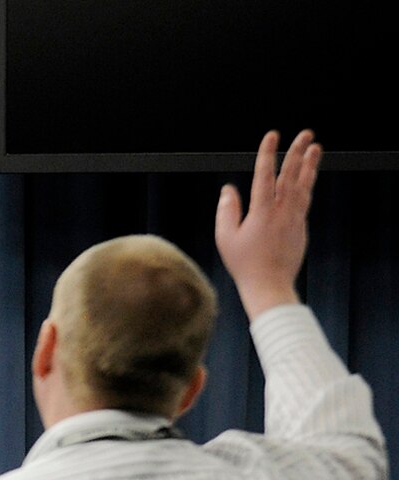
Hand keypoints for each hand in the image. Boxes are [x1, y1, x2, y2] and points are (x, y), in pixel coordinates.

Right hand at [215, 130, 319, 318]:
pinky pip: (304, 199)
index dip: (269, 154)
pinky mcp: (301, 227)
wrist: (269, 285)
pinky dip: (306, 184)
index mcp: (262, 212)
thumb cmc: (244, 263)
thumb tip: (228, 189)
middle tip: (306, 133)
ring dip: (310, 165)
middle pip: (291, 176)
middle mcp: (282, 212)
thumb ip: (227, 210)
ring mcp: (294, 219)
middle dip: (298, 152)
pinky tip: (307, 176)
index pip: (265, 176)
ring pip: (304, 186)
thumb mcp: (225, 237)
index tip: (272, 136)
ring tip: (316, 147)